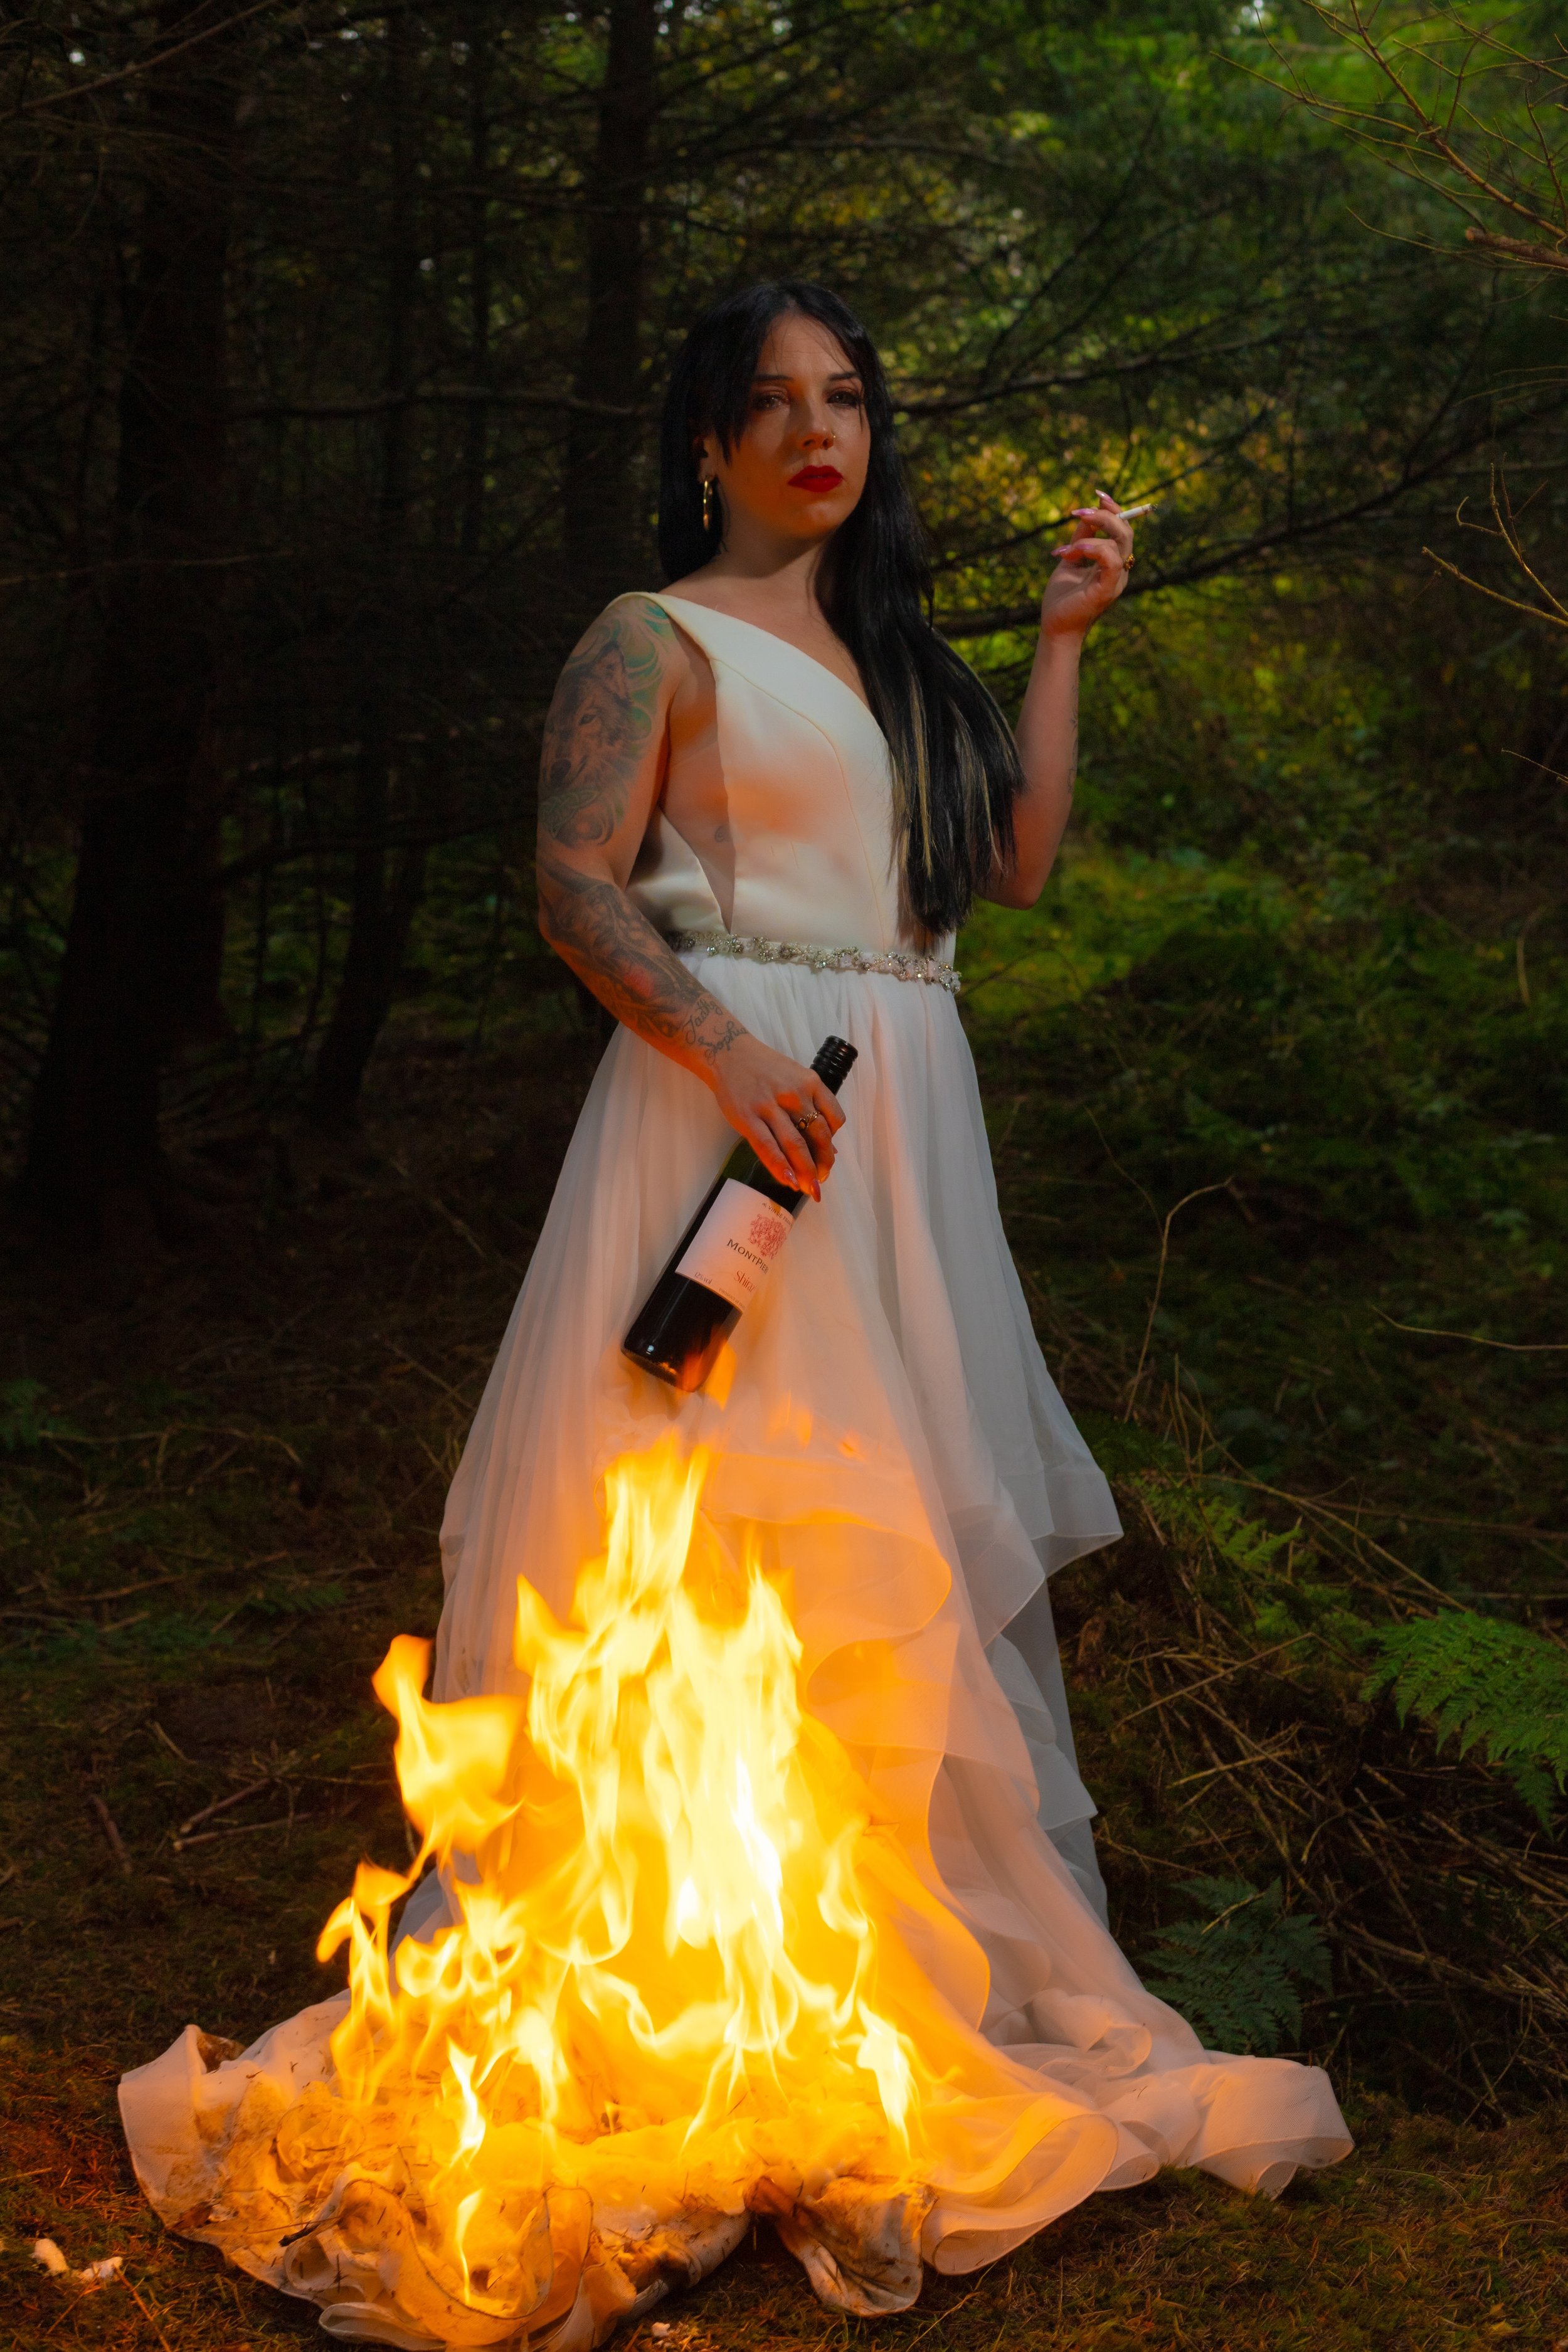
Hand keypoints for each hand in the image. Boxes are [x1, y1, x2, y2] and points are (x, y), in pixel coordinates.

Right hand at [705, 1032, 845, 1199]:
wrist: (729, 1053)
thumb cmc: (765, 1069)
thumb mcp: (796, 1078)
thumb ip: (812, 1107)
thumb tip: (828, 1146)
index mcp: (811, 1083)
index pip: (834, 1118)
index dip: (833, 1143)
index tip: (828, 1158)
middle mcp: (794, 1094)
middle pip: (818, 1135)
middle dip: (823, 1163)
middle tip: (821, 1182)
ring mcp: (770, 1106)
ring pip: (795, 1144)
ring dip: (805, 1171)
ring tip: (809, 1188)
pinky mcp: (748, 1117)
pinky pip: (768, 1147)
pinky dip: (780, 1166)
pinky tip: (788, 1180)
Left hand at [1040, 490, 1134, 639]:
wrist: (1055, 627)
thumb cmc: (1062, 598)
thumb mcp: (1071, 560)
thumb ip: (1081, 538)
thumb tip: (1086, 514)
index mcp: (1112, 562)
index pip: (1122, 530)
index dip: (1114, 509)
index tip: (1098, 495)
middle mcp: (1119, 570)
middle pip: (1125, 531)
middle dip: (1105, 514)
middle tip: (1080, 513)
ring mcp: (1116, 579)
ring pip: (1119, 542)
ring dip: (1092, 533)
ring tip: (1068, 548)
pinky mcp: (1108, 589)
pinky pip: (1112, 561)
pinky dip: (1095, 548)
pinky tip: (1075, 551)